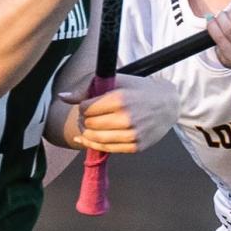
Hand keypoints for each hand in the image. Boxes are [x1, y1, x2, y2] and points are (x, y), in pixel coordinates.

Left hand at [59, 75, 178, 153]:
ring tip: (88, 126)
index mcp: (120, 99)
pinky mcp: (136, 147)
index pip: (86, 108)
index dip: (83, 106)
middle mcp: (126, 118)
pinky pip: (107, 149)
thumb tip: (62, 98)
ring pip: (96, 139)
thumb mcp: (117, 80)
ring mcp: (132, 135)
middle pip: (89, 124)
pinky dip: (94, 145)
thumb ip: (87, 87)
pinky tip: (88, 139)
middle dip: (84, 120)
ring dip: (87, 133)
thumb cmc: (140, 90)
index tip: (88, 104)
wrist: (168, 104)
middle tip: (87, 116)